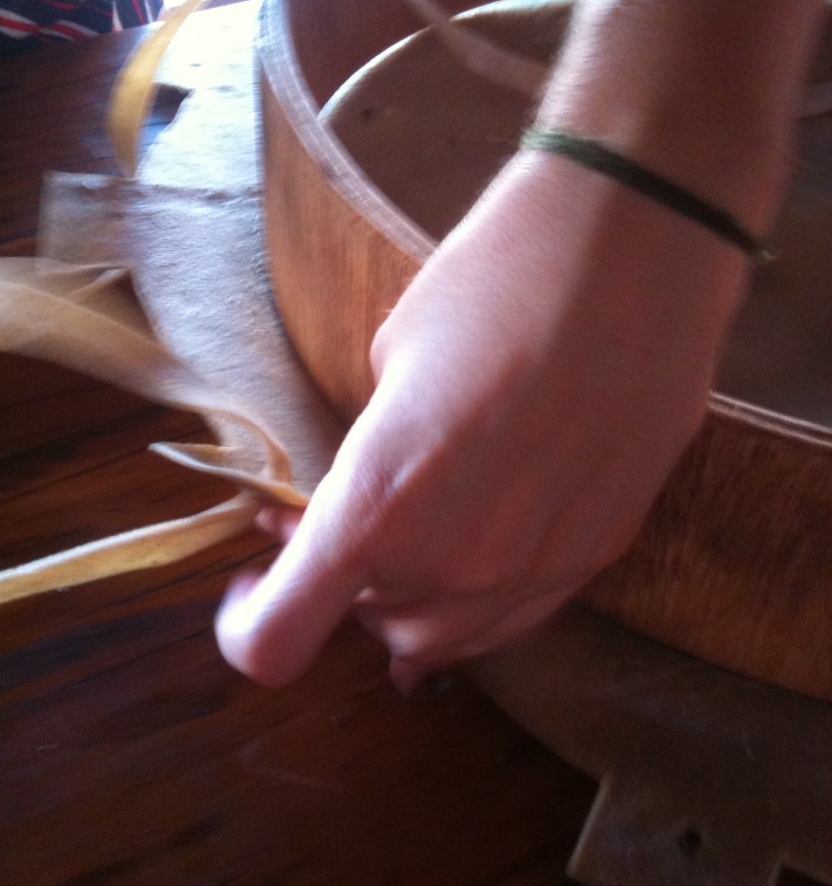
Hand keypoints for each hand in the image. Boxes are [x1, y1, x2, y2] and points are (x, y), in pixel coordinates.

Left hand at [214, 150, 744, 690]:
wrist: (637, 244)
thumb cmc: (494, 278)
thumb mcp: (390, 360)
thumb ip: (368, 460)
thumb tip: (366, 502)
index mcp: (380, 508)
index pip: (277, 641)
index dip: (247, 626)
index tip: (252, 579)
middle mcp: (457, 565)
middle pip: (368, 628)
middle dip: (339, 582)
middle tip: (334, 518)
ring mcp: (538, 569)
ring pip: (444, 640)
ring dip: (407, 599)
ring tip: (411, 529)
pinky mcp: (600, 552)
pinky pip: (515, 614)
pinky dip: (476, 597)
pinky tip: (476, 541)